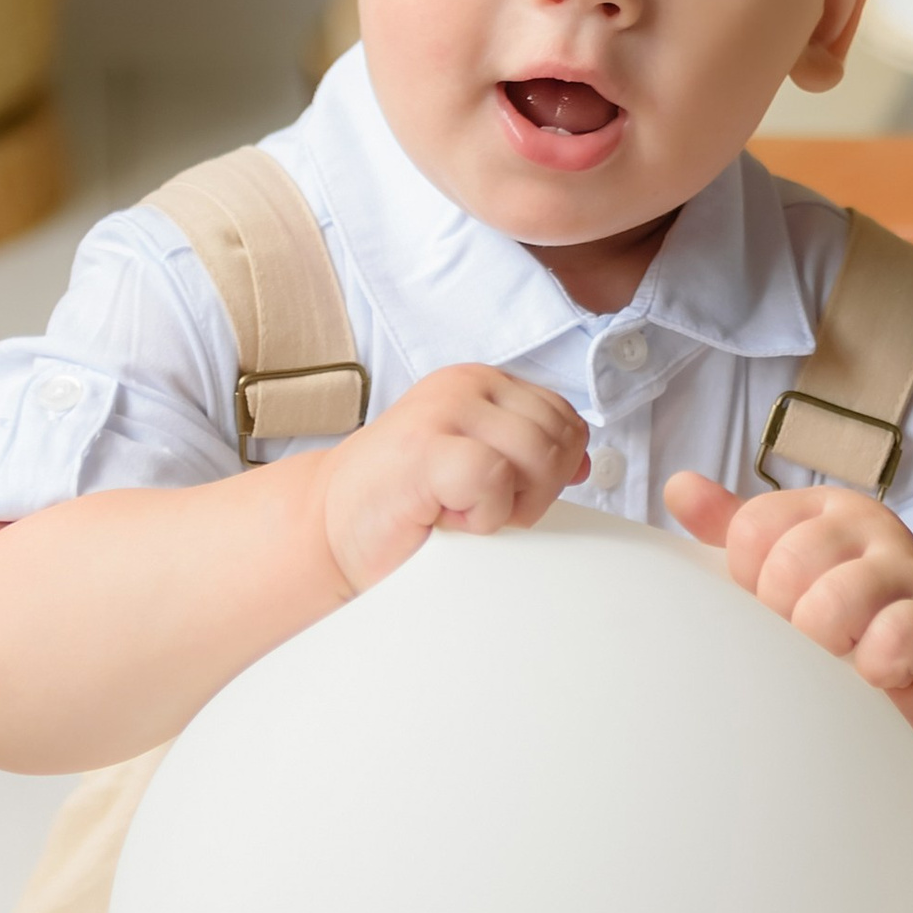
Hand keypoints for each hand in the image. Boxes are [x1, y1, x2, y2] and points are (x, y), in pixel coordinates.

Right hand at [321, 365, 589, 597]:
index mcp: (483, 383)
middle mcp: (466, 386)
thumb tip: (585, 461)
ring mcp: (444, 411)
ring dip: (509, 504)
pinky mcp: (426, 448)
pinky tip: (448, 517)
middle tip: (479, 507)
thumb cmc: (402, 504)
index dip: (551, 471)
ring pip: (538, 455)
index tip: (501, 493)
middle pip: (560, 437)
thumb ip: (527, 454)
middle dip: (536, 490)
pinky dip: (482, 514)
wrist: (328, 528)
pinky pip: (494, 477)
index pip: (566, 419)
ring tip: (462, 510)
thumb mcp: (476, 466)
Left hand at [665, 469, 912, 734]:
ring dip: (823, 646)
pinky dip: (871, 666)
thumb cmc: (839, 613)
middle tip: (805, 639)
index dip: (747, 581)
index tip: (769, 604)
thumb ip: (732, 529)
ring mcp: (909, 568)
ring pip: (832, 604)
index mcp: (822, 507)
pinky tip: (873, 673)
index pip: (751, 529)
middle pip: (786, 568)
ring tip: (838, 655)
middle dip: (782, 620)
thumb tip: (678, 487)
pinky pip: (892, 639)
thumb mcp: (781, 567)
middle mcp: (868, 524)